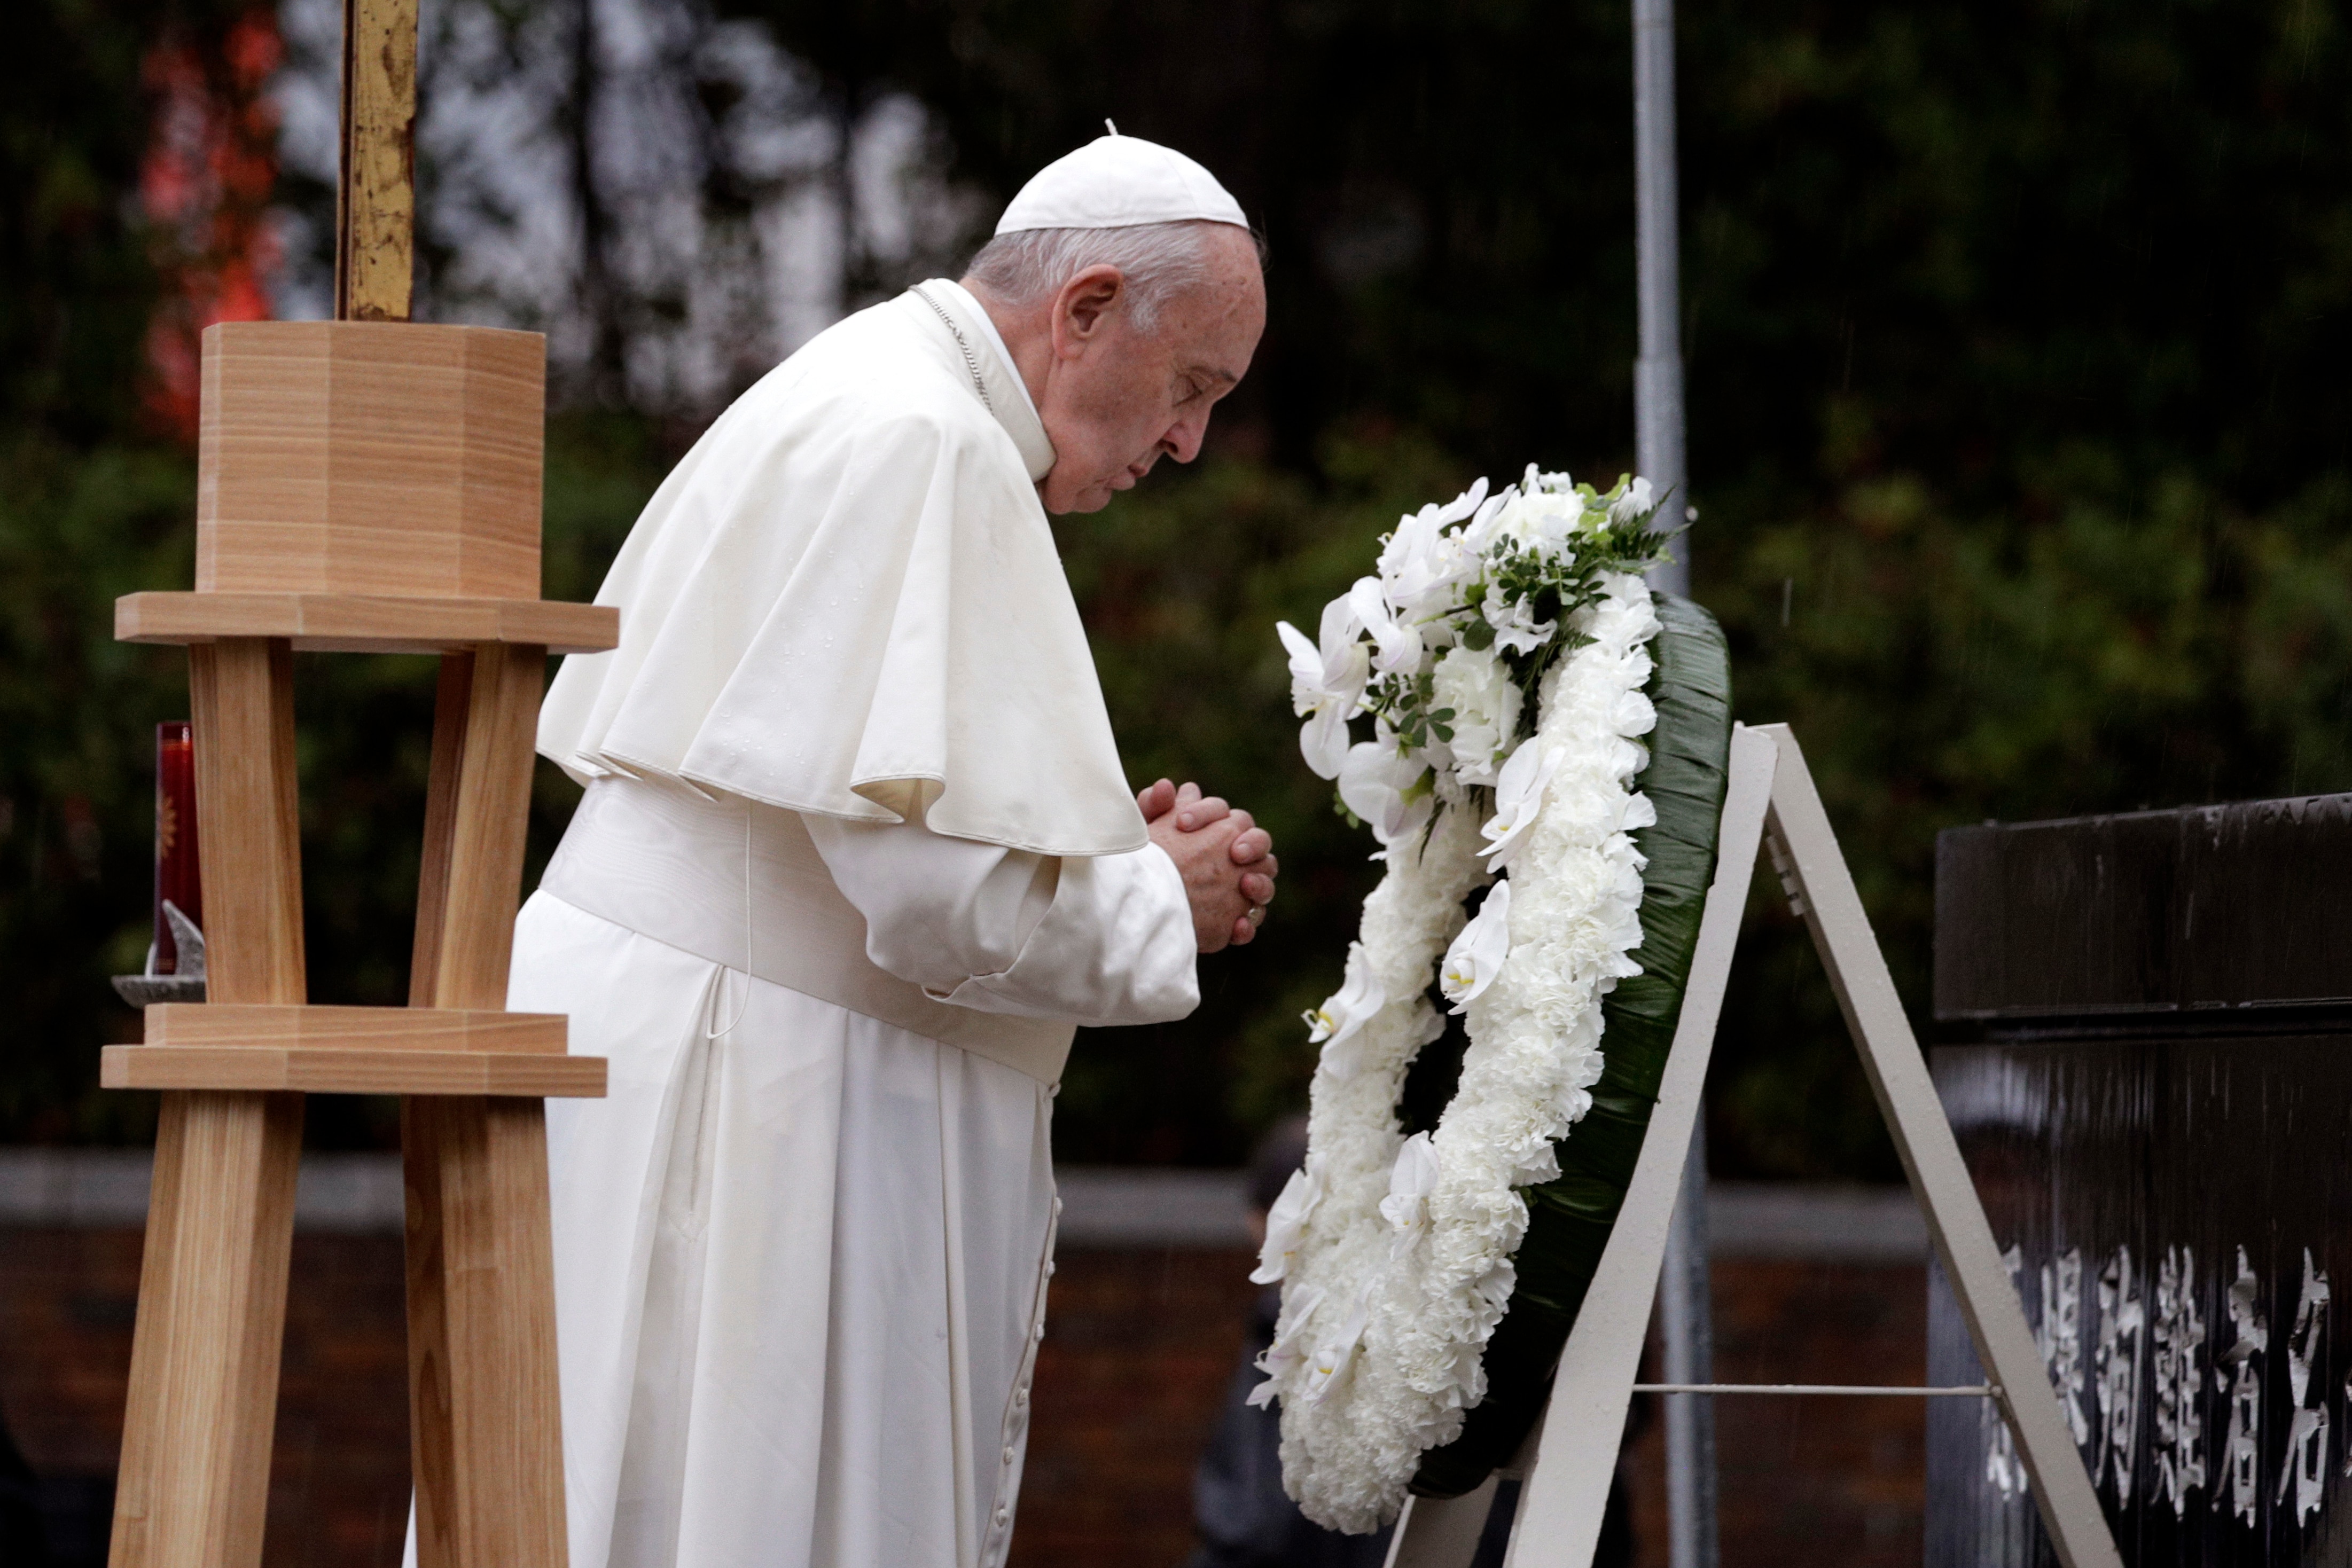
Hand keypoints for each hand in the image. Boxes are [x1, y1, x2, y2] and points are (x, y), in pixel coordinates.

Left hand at [1139, 779, 1279, 950]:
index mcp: (1212, 827)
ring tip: (1245, 885)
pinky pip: (1252, 919)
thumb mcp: (1142, 837)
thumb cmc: (1142, 864)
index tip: (1180, 822)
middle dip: (1252, 843)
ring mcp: (1238, 885)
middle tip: (1234, 851)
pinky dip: (1247, 924)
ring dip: (1261, 882)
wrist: (1138, 906)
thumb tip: (1166, 786)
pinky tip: (1236, 927)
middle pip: (1259, 840)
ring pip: (1265, 878)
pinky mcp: (1234, 917)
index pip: (1221, 811)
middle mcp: (1232, 852)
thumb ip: (1152, 808)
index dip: (1205, 813)